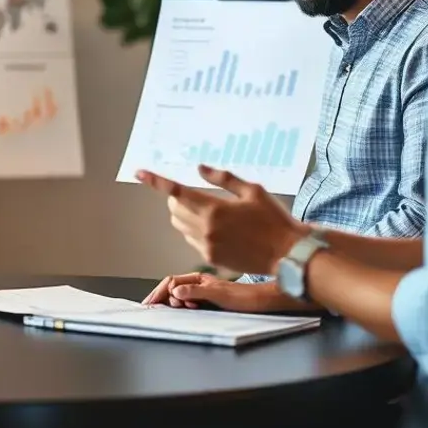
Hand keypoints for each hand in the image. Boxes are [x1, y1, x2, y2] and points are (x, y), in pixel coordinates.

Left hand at [136, 165, 305, 275]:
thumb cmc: (274, 219)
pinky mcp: (212, 259)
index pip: (176, 192)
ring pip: (180, 225)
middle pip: (174, 209)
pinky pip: (191, 240)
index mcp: (214, 210)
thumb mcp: (252, 190)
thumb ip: (223, 178)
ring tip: (207, 209)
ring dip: (184, 214)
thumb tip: (199, 168)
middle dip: (176, 198)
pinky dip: (194, 229)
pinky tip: (215, 227)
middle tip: (193, 192)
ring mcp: (207, 246)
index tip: (140, 173)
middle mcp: (205, 229)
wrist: (287, 254)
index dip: (156, 181)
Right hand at [143, 271, 265, 311]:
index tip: (149, 303)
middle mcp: (200, 282)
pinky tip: (185, 310)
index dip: (158, 292)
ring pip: (181, 294)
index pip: (171, 281)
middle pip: (173, 287)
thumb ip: (196, 291)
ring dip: (175, 302)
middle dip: (164, 297)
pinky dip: (183, 306)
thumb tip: (175, 291)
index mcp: (200, 278)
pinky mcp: (210, 300)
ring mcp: (205, 291)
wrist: (264, 301)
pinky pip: (189, 301)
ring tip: (178, 309)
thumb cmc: (247, 297)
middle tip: (163, 309)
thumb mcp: (219, 295)